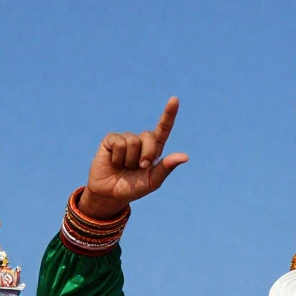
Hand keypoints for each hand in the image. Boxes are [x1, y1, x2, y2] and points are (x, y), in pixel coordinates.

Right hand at [80, 98, 189, 219]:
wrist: (109, 194)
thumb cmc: (132, 188)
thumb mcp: (152, 181)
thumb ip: (166, 168)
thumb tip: (185, 156)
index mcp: (153, 149)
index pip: (163, 129)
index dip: (168, 114)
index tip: (174, 100)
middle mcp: (140, 141)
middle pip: (149, 136)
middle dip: (146, 154)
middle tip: (139, 168)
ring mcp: (125, 139)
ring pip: (133, 141)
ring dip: (129, 159)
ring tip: (123, 166)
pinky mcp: (110, 140)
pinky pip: (119, 143)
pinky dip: (118, 157)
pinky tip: (114, 163)